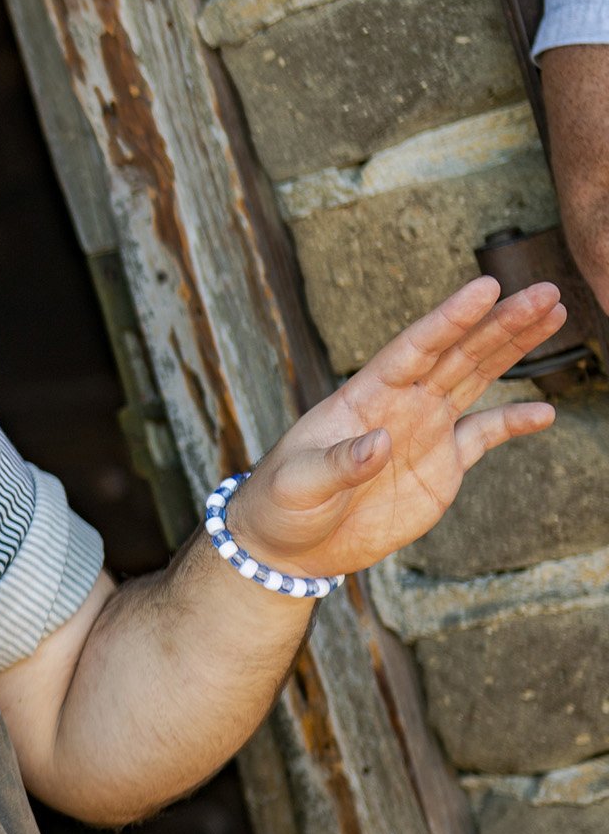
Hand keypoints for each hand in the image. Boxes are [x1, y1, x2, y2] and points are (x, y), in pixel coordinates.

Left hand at [227, 278, 564, 578]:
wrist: (291, 545)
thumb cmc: (280, 504)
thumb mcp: (299, 484)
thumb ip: (338, 463)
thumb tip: (380, 441)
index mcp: (362, 397)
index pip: (412, 350)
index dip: (448, 320)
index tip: (485, 288)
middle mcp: (399, 405)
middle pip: (457, 354)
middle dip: (501, 323)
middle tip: (545, 292)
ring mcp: (423, 432)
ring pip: (476, 379)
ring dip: (513, 348)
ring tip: (553, 313)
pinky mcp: (441, 467)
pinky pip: (484, 436)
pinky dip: (514, 423)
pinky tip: (545, 412)